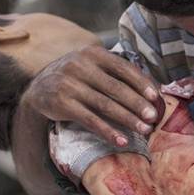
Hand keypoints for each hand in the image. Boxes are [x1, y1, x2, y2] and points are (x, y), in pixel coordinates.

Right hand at [21, 45, 161, 147]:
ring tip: (144, 130)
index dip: (141, 83)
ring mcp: (69, 85)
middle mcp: (79, 66)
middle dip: (137, 104)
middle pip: (116, 88)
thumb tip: (153, 91)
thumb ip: (115, 74)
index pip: (122, 68)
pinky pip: (90, 120)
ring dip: (127, 119)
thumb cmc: (76, 78)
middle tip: (153, 117)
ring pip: (105, 105)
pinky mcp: (62, 103)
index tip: (155, 97)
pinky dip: (108, 131)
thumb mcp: (91, 66)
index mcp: (92, 54)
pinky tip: (121, 141)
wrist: (38, 89)